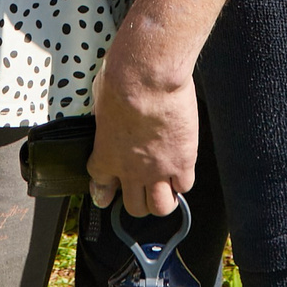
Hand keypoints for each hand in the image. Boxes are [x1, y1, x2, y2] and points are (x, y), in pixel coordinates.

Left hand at [87, 47, 197, 218]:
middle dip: (138, 200)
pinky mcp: (183, 162)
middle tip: (143, 188)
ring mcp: (158, 170)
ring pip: (161, 207)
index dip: (104, 189)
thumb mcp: (101, 101)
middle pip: (134, 206)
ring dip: (163, 200)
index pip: (101, 185)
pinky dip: (183, 180)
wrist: (148, 78)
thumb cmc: (121, 81)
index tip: (106, 190)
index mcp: (106, 155)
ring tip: (166, 188)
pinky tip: (183, 168)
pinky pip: (185, 185)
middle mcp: (131, 170)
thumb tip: (110, 114)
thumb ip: (106, 118)